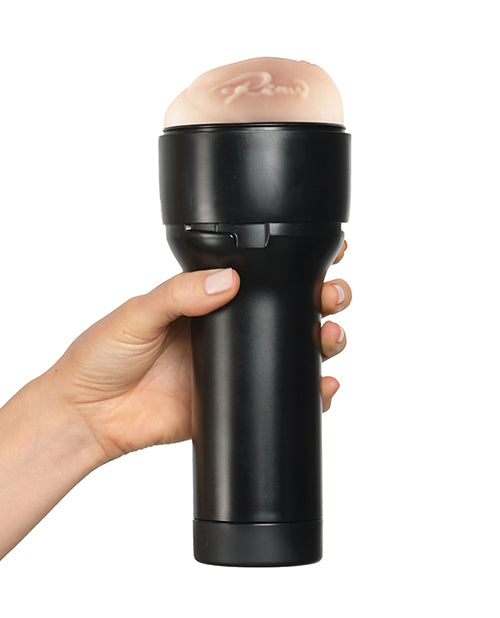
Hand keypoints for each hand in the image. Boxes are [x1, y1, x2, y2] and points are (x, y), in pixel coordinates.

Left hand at [45, 241, 350, 462]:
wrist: (88, 415)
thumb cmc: (101, 356)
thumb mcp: (138, 313)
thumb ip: (180, 294)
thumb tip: (228, 279)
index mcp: (206, 300)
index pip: (260, 276)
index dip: (294, 265)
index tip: (326, 255)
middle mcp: (227, 331)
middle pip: (289, 311)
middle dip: (322, 300)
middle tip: (331, 296)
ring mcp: (233, 367)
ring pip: (293, 352)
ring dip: (323, 342)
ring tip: (330, 337)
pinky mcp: (233, 402)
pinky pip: (278, 396)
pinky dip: (309, 394)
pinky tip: (324, 388)